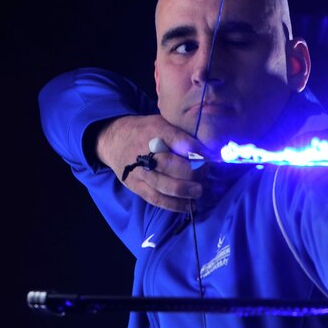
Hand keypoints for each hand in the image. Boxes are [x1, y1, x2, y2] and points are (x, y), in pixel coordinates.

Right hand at [95, 115, 213, 211]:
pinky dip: (175, 205)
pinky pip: (157, 199)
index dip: (200, 151)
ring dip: (186, 190)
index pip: (181, 142)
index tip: (212, 156)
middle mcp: (147, 152)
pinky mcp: (137, 186)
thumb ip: (183, 133)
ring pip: (165, 185)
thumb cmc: (147, 131)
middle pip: (173, 165)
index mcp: (157, 131)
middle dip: (195, 172)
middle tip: (206, 174)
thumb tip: (211, 147)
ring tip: (200, 191)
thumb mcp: (163, 121)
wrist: (114, 139)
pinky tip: (189, 205)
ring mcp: (140, 172)